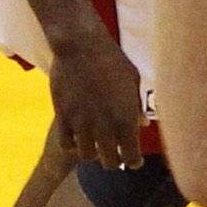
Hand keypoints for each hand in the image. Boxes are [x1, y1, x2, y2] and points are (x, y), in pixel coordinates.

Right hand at [48, 30, 144, 168]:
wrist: (81, 45)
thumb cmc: (112, 59)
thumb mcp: (133, 80)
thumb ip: (138, 106)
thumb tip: (143, 125)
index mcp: (126, 116)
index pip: (132, 156)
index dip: (134, 161)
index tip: (134, 161)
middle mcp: (104, 124)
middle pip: (109, 161)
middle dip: (114, 161)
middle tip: (115, 155)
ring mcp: (82, 122)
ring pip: (86, 156)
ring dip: (93, 153)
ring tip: (96, 145)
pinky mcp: (62, 117)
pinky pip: (66, 144)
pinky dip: (73, 145)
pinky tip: (78, 137)